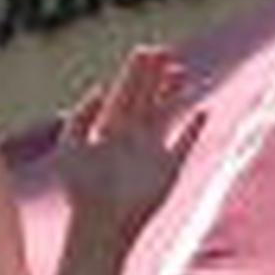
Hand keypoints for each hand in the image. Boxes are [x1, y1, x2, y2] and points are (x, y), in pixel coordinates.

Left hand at [52, 45, 193, 244]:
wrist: (99, 224)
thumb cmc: (80, 190)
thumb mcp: (71, 148)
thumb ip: (80, 118)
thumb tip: (98, 88)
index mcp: (106, 130)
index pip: (124, 94)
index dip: (134, 73)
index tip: (144, 51)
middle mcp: (130, 138)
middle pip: (146, 99)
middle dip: (154, 76)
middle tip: (165, 50)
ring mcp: (151, 152)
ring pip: (166, 115)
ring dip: (174, 94)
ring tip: (182, 72)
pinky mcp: (168, 170)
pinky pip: (185, 145)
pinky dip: (194, 130)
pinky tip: (203, 112)